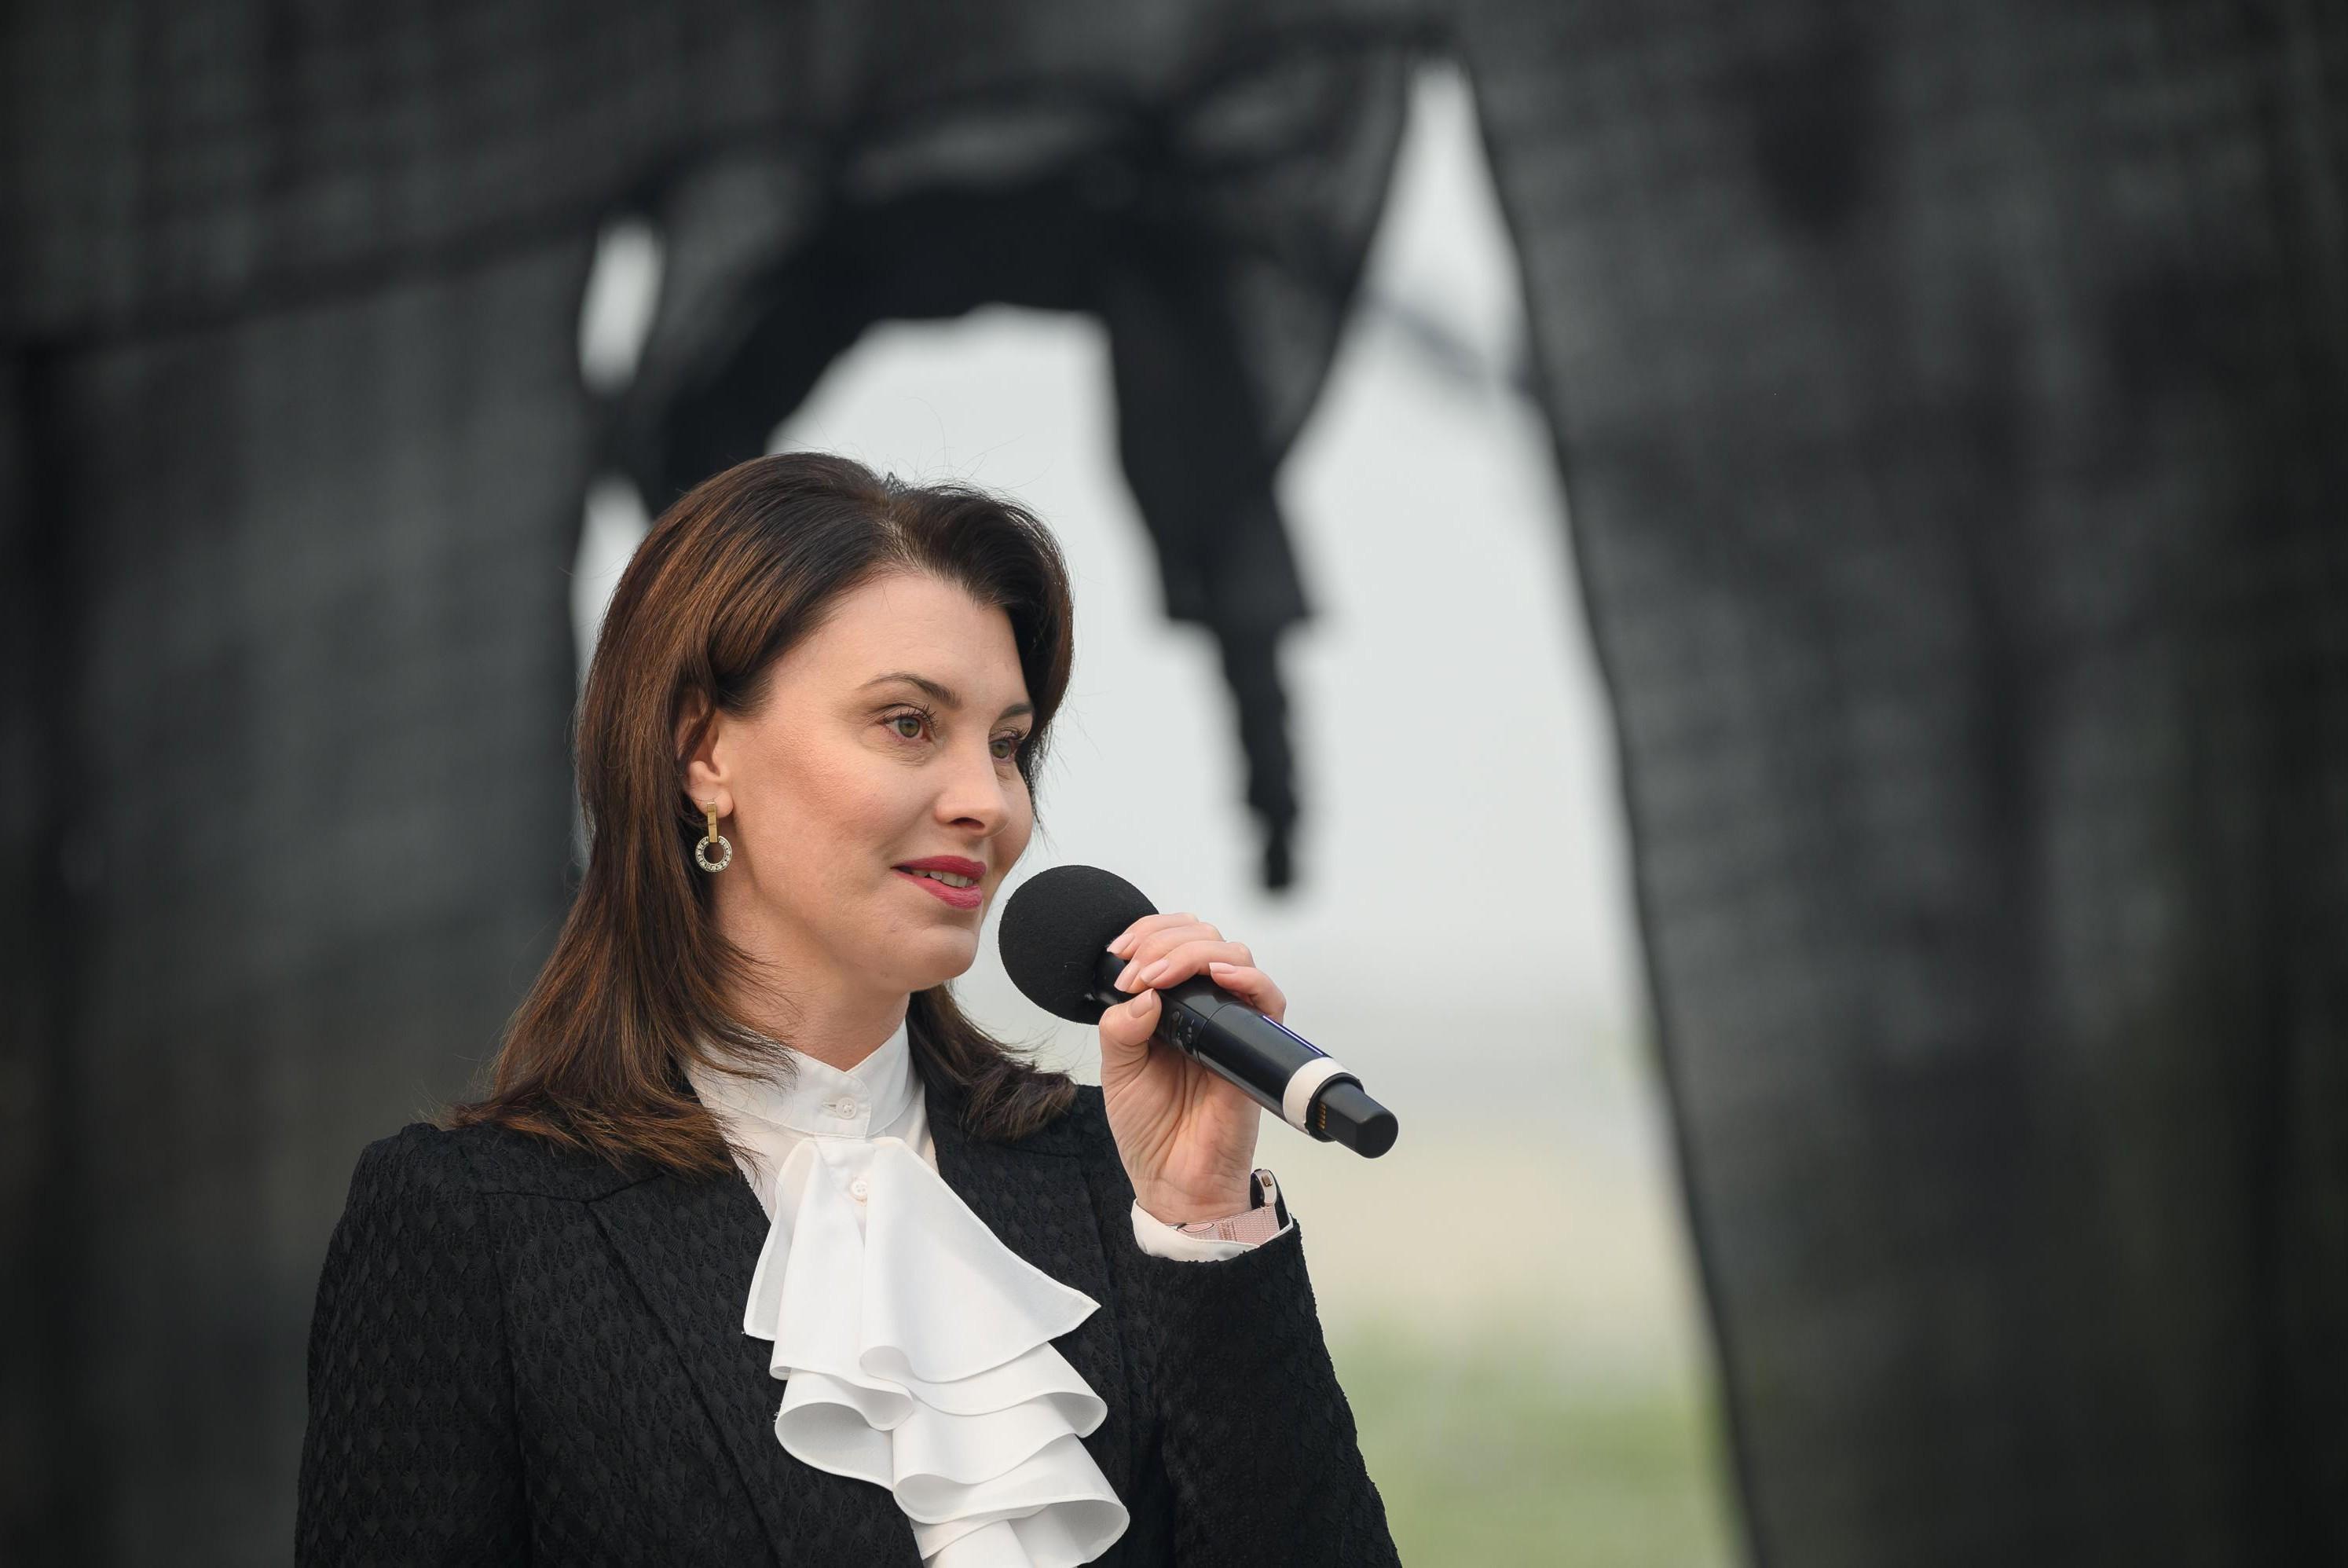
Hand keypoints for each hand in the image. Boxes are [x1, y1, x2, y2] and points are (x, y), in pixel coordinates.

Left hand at [1096, 911, 1290, 1226]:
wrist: (1175, 1181)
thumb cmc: (1151, 1131)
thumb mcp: (1118, 1071)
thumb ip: (1121, 1028)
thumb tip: (1145, 992)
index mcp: (1170, 1008)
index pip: (1170, 942)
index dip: (1147, 934)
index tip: (1121, 953)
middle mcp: (1204, 1007)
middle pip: (1203, 937)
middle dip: (1163, 939)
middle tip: (1136, 971)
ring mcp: (1232, 1023)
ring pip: (1232, 955)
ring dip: (1191, 952)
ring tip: (1159, 977)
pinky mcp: (1256, 1044)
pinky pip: (1268, 997)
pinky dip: (1245, 977)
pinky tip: (1215, 977)